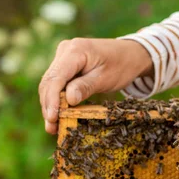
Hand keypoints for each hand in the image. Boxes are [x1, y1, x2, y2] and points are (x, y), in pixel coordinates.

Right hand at [38, 38, 152, 133]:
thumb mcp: (106, 78)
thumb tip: (68, 100)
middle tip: (52, 128)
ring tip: (53, 127)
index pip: (56, 77)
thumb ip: (86, 87)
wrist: (129, 53)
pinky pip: (57, 83)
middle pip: (49, 81)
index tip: (52, 118)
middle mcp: (64, 51)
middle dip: (48, 105)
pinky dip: (56, 99)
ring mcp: (63, 57)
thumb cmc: (121, 65)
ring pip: (50, 84)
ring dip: (50, 105)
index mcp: (75, 50)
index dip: (52, 99)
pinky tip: (58, 116)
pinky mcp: (65, 65)